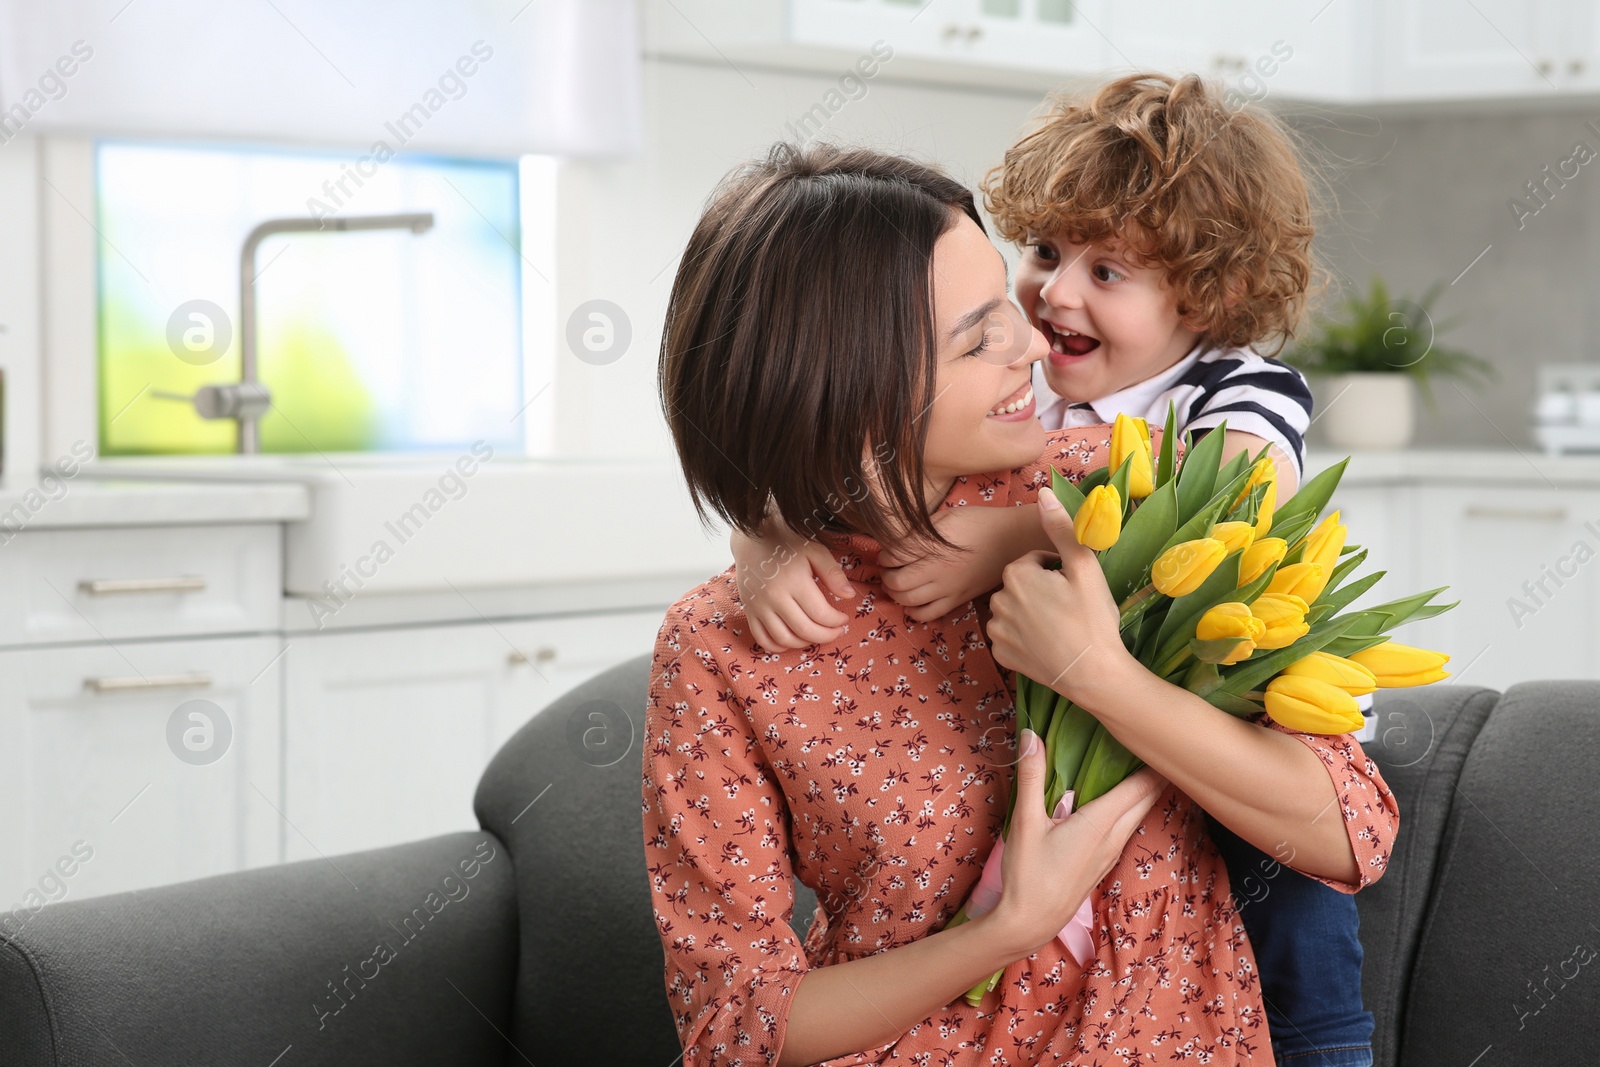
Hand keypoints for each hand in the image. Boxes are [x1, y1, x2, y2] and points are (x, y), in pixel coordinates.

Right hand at [731, 526, 855, 650]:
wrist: (752, 538)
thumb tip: (849, 596)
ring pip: (784, 639)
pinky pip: (762, 639)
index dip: (837, 621)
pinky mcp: (749, 611)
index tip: (844, 618)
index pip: (820, 613)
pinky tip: (793, 640)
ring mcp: (759, 606)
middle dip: (826, 636)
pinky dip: (778, 646)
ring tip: (817, 634)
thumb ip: (832, 573)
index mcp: (794, 580)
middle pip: (804, 630)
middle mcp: (774, 597)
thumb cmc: (787, 541)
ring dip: (805, 643)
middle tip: (837, 631)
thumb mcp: (814, 550)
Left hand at [880, 507, 1041, 622]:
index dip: (884, 556)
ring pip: (908, 600)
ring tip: (897, 585)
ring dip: (895, 594)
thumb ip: (920, 530)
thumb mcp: (946, 516)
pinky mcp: (958, 600)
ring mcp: (948, 588)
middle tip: (888, 570)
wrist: (1012, 540)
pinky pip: (929, 614)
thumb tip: (896, 541)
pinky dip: (913, 612)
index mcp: (933, 545)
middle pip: (896, 581)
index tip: (886, 553)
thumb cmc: (979, 522)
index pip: (893, 556)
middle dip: (886, 576)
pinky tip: (912, 603)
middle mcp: (937, 569)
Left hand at [986, 490, 1132, 704]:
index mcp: (1016, 575)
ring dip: (1030, 613)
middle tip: (1069, 608)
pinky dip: (1024, 638)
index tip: (1073, 588)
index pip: (1034, 562)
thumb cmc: (1092, 618)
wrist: (1093, 673)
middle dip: (1041, 591)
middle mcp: (997, 600)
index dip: (1056, 571)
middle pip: (1022, 585)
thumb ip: (1061, 528)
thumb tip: (1043, 492)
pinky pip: (1009, 636)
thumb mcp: (1084, 567)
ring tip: (1059, 627)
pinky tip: (1046, 644)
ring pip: (1013, 610)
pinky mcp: (1001, 655)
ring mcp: (996, 631)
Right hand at [987, 728, 1165, 957]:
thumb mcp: (1025, 822)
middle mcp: (1114, 837)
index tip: (1165, 736)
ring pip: (1138, 814)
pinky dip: (1131, 806)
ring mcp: (1111, 852)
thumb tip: (1032, 734)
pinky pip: (1126, 826)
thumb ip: (1031, 777)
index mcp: (1100, 823)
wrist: (1030, 923)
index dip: (1156, 762)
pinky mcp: (1103, 862)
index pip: (1140, 786)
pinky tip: (1121, 799)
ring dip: (1146, 790)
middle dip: (1157, 772)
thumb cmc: (1028, 874)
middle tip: (1161, 741)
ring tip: (1146, 763)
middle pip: (1147, 799)